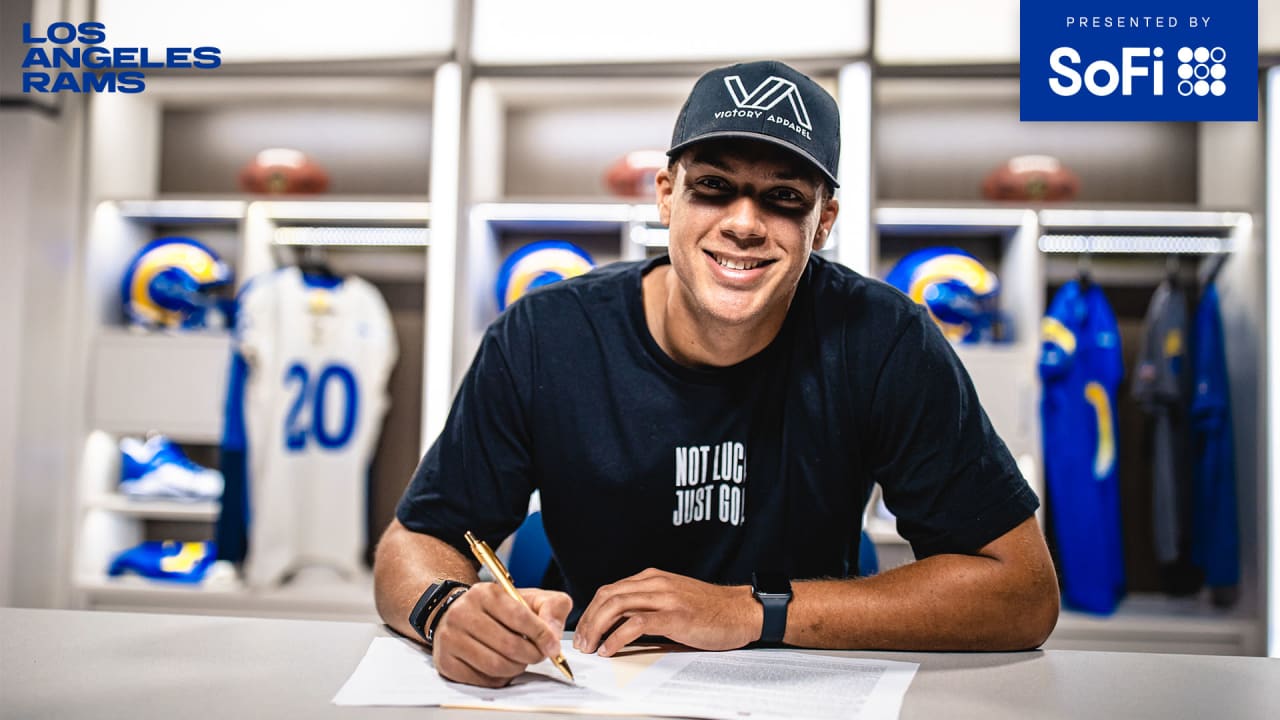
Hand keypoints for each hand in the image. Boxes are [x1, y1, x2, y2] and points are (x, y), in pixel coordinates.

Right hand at [431, 582, 571, 687]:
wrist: (458, 614)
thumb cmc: (499, 610)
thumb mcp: (529, 599)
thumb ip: (551, 608)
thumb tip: (554, 635)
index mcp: (485, 593)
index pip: (519, 617)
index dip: (542, 635)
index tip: (553, 647)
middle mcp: (463, 613)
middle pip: (509, 646)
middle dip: (532, 655)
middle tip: (538, 655)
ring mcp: (450, 638)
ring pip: (496, 666)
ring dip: (517, 668)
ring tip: (520, 660)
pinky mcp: (445, 661)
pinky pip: (482, 680)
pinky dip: (500, 678)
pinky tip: (502, 667)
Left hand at [573, 568, 760, 656]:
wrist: (742, 611)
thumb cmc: (711, 610)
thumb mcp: (675, 598)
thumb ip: (650, 603)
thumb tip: (621, 623)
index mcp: (653, 578)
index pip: (610, 590)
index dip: (591, 611)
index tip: (583, 630)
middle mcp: (656, 583)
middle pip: (608, 596)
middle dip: (588, 620)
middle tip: (581, 643)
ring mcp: (665, 598)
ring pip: (617, 606)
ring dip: (597, 628)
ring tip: (590, 647)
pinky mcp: (675, 616)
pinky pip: (636, 624)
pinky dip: (616, 637)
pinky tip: (609, 649)